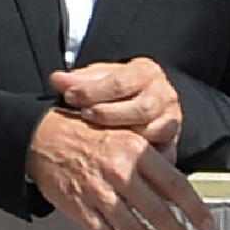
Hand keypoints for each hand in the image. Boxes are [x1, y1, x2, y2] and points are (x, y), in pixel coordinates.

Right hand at [25, 107, 205, 229]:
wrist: (42, 136)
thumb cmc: (85, 133)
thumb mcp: (125, 135)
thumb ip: (151, 159)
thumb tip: (174, 189)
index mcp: (135, 151)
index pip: (176, 186)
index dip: (195, 209)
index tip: (205, 224)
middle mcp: (119, 171)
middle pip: (157, 212)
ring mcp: (97, 191)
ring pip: (132, 228)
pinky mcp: (77, 206)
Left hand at [49, 56, 181, 147]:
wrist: (141, 108)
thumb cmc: (114, 92)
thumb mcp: (98, 79)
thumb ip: (80, 80)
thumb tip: (56, 80)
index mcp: (147, 72)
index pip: (121, 81)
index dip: (92, 90)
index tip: (68, 97)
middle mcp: (165, 95)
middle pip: (142, 108)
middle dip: (108, 114)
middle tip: (83, 116)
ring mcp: (172, 121)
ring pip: (151, 132)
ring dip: (122, 136)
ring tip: (95, 137)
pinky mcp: (172, 145)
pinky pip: (157, 154)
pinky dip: (134, 157)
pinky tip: (112, 155)